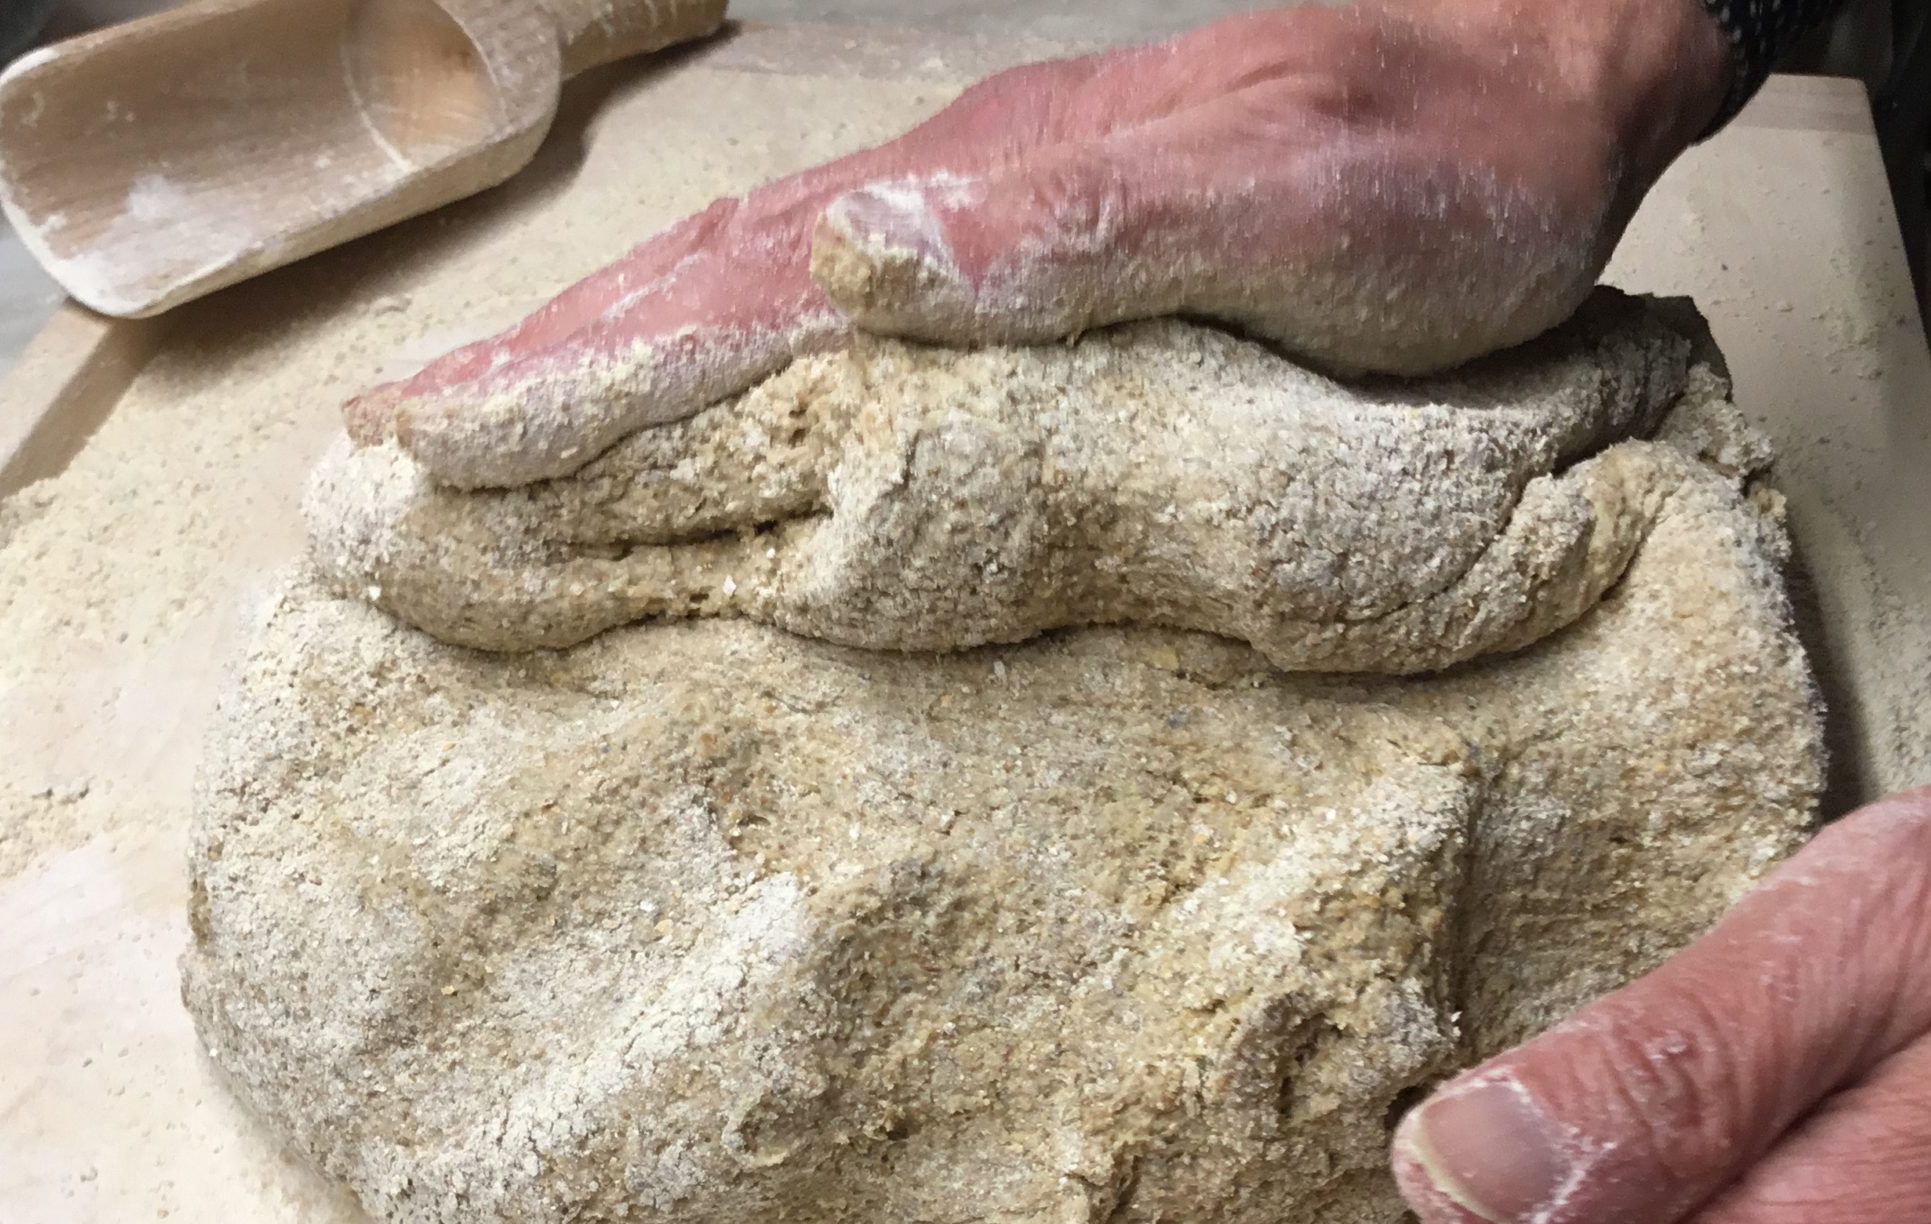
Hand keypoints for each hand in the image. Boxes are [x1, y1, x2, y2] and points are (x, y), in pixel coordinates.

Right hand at [345, 0, 1728, 485]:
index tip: (426, 449)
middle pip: (700, 285)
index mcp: (982, 205)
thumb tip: (850, 250)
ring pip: (752, 286)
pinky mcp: (1035, 243)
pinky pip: (838, 306)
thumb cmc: (1440, 161)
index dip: (579, 378)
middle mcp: (954, 204)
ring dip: (609, 362)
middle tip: (390, 462)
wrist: (1539, 55)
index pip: (732, 298)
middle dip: (541, 375)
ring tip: (487, 435)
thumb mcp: (1284, 203)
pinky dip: (727, 353)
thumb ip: (1083, 228)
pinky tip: (701, 400)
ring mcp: (988, 217)